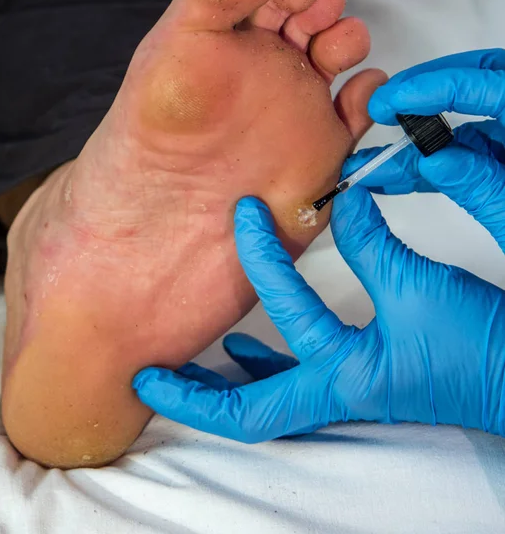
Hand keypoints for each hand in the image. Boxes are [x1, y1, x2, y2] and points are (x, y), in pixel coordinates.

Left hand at [133, 193, 504, 442]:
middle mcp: (337, 392)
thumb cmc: (479, 347)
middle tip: (148, 379)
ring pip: (267, 401)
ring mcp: (344, 391)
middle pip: (246, 414)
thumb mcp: (420, 288)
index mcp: (348, 374)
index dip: (261, 257)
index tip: (243, 215)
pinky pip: (296, 379)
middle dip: (192, 398)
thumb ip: (374, 245)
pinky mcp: (357, 379)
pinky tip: (246, 349)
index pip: (287, 311)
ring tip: (186, 368)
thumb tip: (342, 207)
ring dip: (223, 386)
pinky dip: (264, 366)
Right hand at [343, 48, 504, 248]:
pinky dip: (435, 164)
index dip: (438, 87)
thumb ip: (484, 189)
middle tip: (384, 109)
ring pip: (470, 126)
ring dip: (421, 144)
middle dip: (426, 94)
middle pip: (483, 84)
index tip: (393, 102)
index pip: (495, 88)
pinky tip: (402, 177)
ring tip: (379, 164)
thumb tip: (436, 159)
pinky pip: (471, 154)